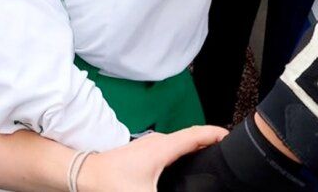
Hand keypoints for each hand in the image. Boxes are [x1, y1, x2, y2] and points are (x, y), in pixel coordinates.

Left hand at [79, 126, 227, 190]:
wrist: (85, 176)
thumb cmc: (111, 183)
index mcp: (163, 147)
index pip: (197, 134)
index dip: (217, 134)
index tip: (233, 138)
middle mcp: (158, 142)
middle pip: (193, 137)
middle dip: (212, 142)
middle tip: (229, 153)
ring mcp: (151, 145)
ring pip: (182, 143)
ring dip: (198, 147)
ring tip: (214, 157)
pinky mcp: (145, 153)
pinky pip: (173, 149)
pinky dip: (186, 153)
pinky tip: (189, 165)